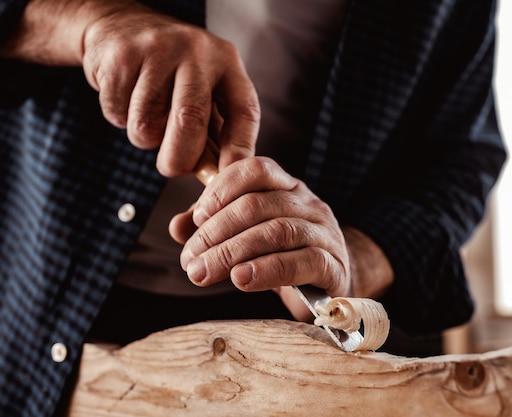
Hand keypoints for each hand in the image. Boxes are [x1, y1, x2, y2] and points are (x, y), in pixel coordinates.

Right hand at [1, 0, 259, 175]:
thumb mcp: (204, 93)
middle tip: (172, 168)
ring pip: (147, 122)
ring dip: (143, 137)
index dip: (239, 149)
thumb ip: (213, 134)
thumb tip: (216, 181)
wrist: (121, 28)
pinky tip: (126, 98)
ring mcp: (159, 49)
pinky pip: (119, 111)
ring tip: (146, 118)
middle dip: (179, 158)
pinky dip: (119, 118)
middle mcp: (198, 51)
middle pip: (190, 120)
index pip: (244, 110)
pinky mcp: (122, 55)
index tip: (228, 178)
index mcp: (228, 63)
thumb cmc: (172, 75)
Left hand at [170, 157, 352, 320]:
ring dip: (232, 252)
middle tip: (190, 260)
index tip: (197, 218)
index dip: (221, 189)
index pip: (255, 169)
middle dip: (215, 232)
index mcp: (286, 188)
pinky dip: (267, 270)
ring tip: (204, 273)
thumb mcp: (246, 239)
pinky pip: (303, 261)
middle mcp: (308, 204)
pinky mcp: (334, 265)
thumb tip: (178, 227)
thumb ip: (213, 229)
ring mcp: (324, 233)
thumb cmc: (283, 258)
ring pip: (277, 231)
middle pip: (257, 205)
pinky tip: (241, 280)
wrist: (330, 289)